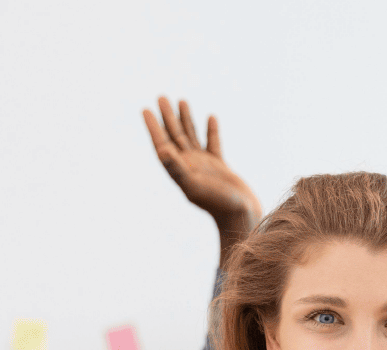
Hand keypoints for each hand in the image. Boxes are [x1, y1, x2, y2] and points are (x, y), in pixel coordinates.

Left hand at [143, 96, 262, 239]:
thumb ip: (178, 168)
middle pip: (174, 136)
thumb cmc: (217, 203)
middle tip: (160, 97)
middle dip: (167, 117)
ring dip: (185, 119)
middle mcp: (189, 166)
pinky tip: (210, 117)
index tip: (146, 109)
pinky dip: (210, 130)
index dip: (153, 127)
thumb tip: (162, 151)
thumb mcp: (194, 185)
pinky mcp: (219, 167)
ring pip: (191, 137)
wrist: (240, 216)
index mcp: (179, 169)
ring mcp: (204, 166)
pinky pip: (212, 144)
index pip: (162, 144)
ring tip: (181, 100)